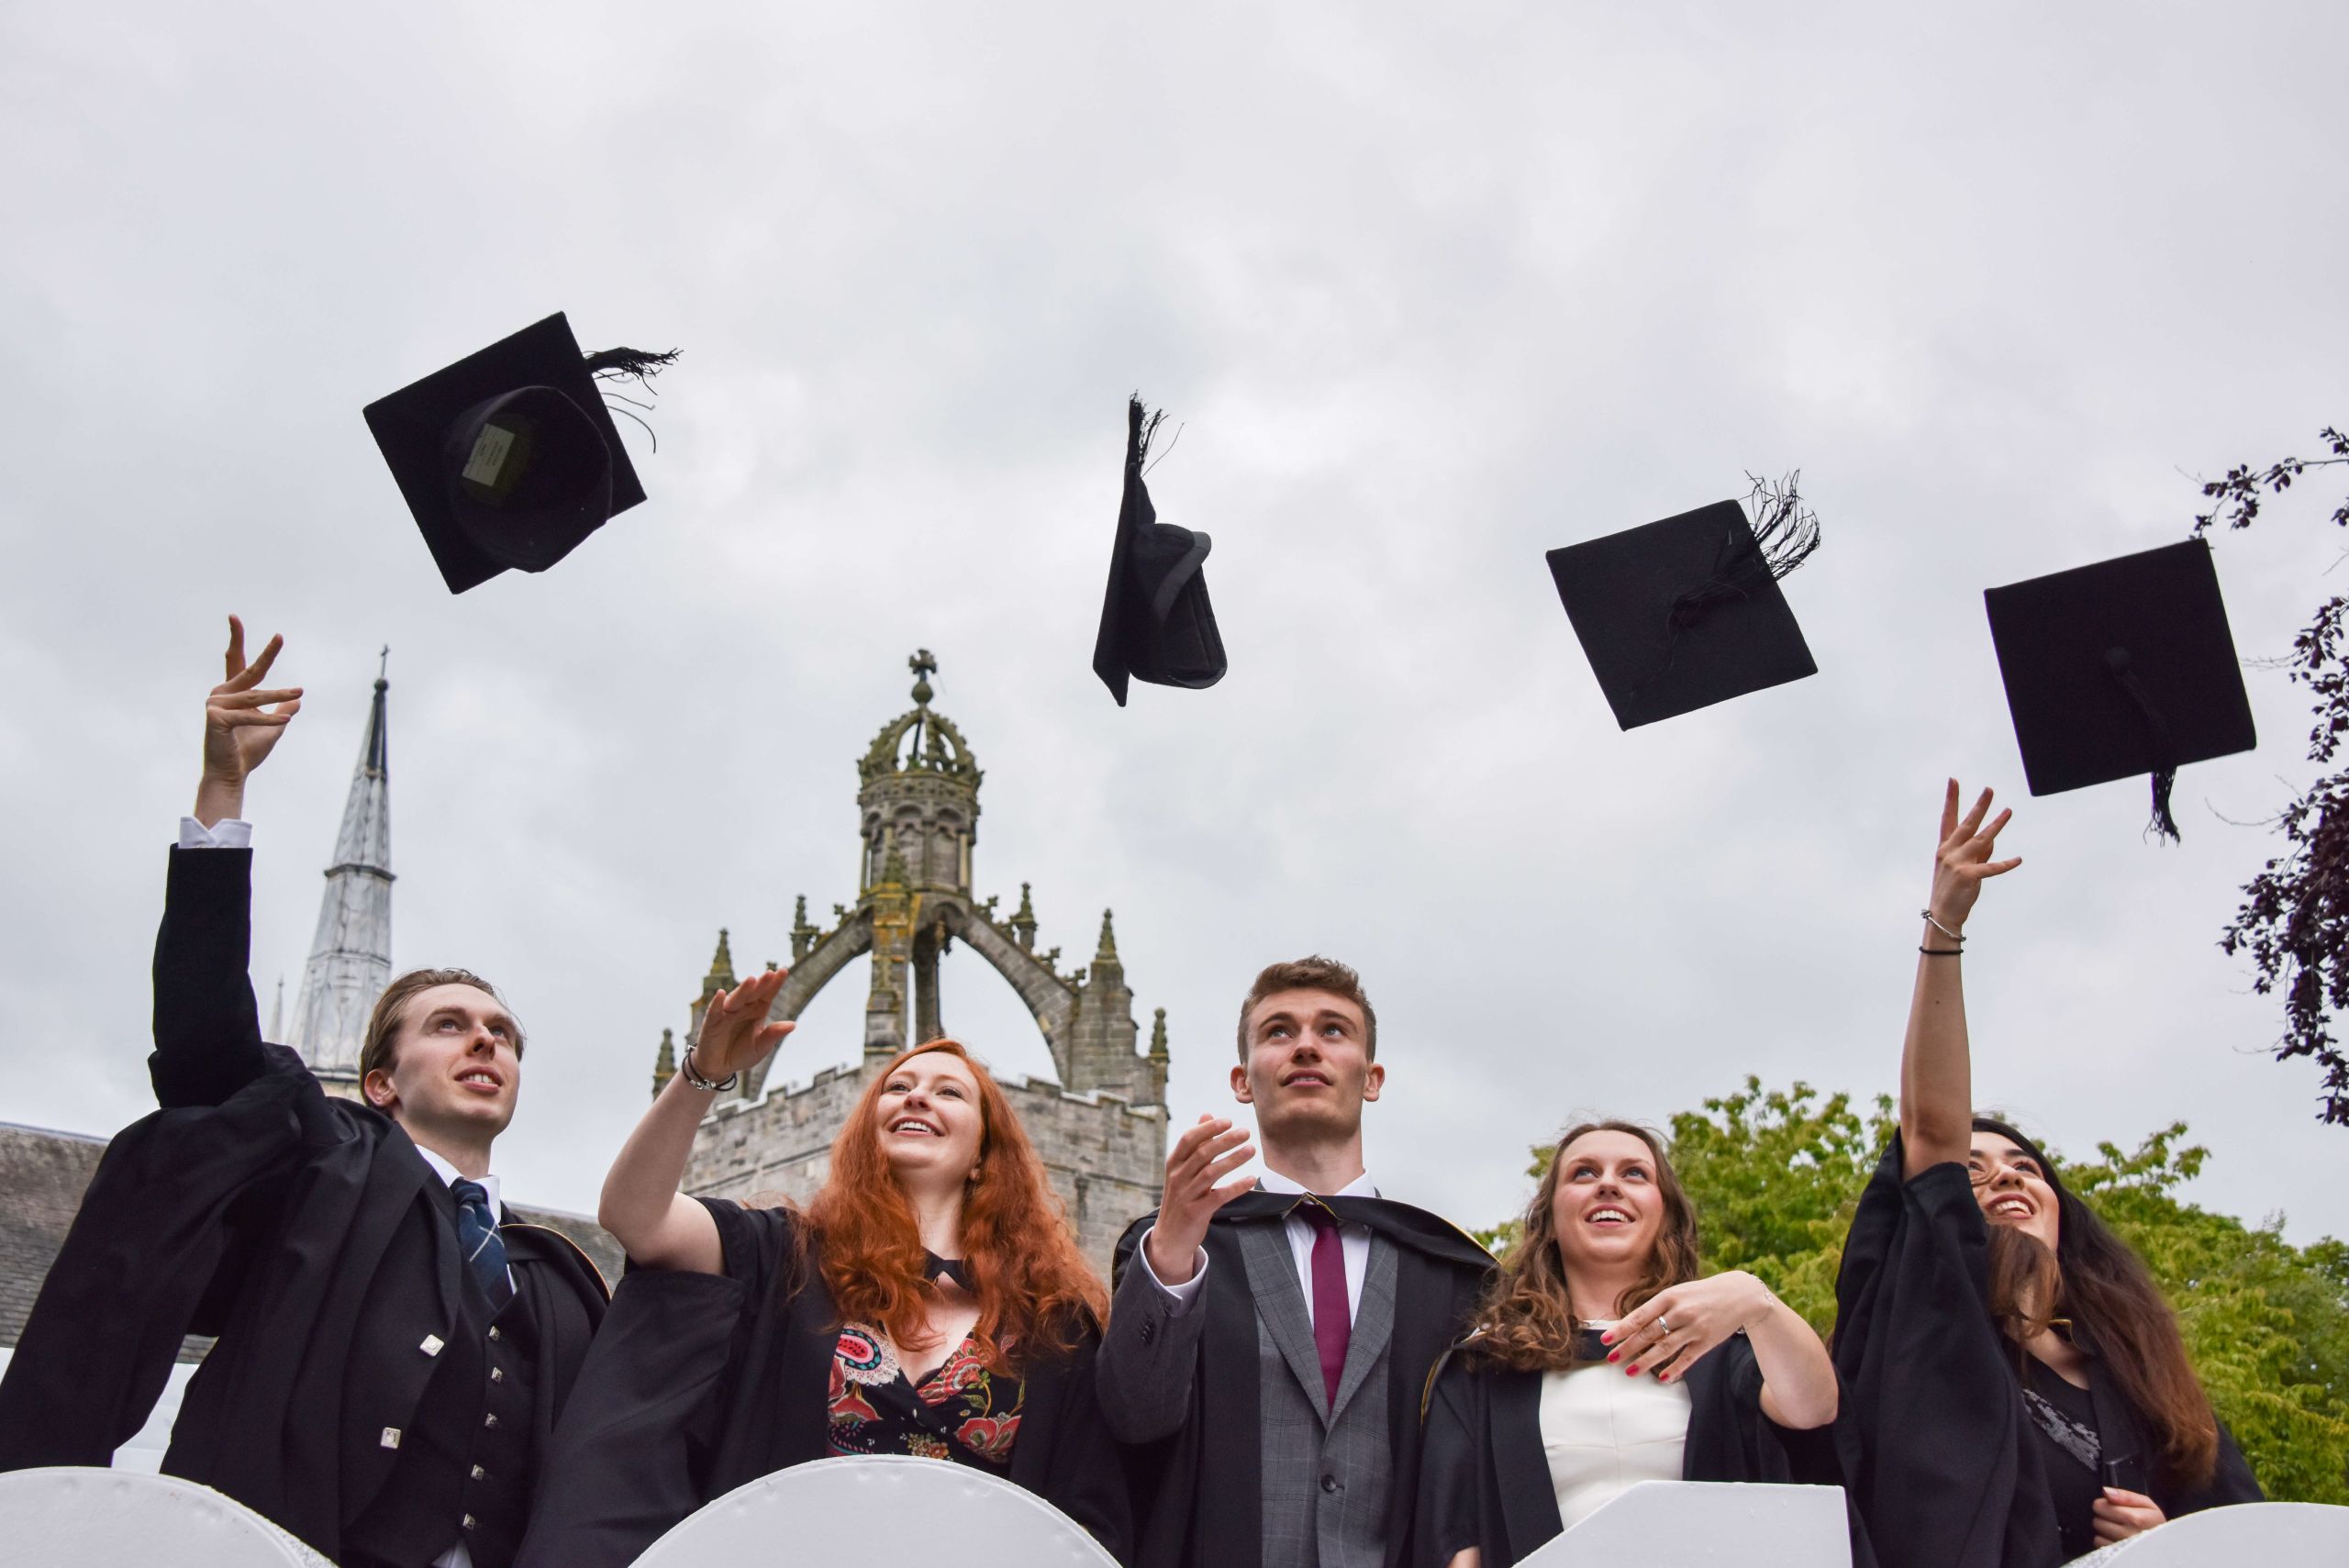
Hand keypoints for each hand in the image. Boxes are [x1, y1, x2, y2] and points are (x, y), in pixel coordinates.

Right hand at [195, 616, 301, 825]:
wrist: (232, 773)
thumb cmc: (248, 750)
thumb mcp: (274, 727)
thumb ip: (282, 709)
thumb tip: (297, 699)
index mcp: (232, 693)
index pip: (236, 661)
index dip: (236, 639)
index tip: (234, 617)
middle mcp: (221, 694)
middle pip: (249, 671)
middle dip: (266, 654)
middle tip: (280, 636)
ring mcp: (215, 705)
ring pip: (256, 697)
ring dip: (280, 695)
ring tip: (298, 690)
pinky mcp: (216, 718)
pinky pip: (250, 716)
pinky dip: (269, 718)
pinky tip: (286, 719)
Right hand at [689, 967, 794, 1082]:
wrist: (719, 1067)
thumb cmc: (742, 1053)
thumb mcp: (761, 1046)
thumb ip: (773, 1034)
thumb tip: (793, 1025)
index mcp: (758, 1010)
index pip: (768, 994)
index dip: (775, 983)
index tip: (783, 970)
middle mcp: (743, 1007)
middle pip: (753, 993)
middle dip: (761, 984)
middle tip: (770, 974)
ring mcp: (727, 1012)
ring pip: (736, 998)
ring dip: (743, 989)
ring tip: (751, 980)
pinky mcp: (712, 1021)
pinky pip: (714, 1011)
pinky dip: (717, 1002)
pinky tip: (721, 994)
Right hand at [1143, 1115, 1255, 1285]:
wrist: (1170, 1237)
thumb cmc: (1181, 1197)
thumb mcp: (1183, 1170)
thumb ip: (1196, 1144)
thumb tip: (1207, 1114)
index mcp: (1174, 1164)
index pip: (1188, 1140)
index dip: (1208, 1128)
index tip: (1227, 1121)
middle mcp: (1177, 1177)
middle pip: (1202, 1154)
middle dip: (1225, 1141)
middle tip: (1245, 1132)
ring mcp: (1186, 1195)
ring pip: (1210, 1173)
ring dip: (1233, 1160)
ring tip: (1251, 1150)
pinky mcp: (1196, 1212)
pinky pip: (1218, 1196)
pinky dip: (1235, 1187)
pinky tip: (1251, 1180)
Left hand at [1600, 1270, 1777, 1381]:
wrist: (1739, 1294)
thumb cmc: (1701, 1293)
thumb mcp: (1678, 1293)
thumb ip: (1658, 1308)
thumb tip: (1633, 1326)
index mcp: (1669, 1297)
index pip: (1639, 1316)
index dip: (1621, 1329)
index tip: (1604, 1340)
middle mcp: (1680, 1312)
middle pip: (1649, 1334)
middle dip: (1628, 1348)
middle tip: (1612, 1359)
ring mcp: (1694, 1328)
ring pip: (1665, 1348)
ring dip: (1646, 1362)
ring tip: (1630, 1372)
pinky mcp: (1707, 1341)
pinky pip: (1688, 1358)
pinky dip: (1675, 1369)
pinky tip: (1663, 1378)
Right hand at [1926, 778, 2021, 935]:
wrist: (1942, 914)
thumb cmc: (1952, 890)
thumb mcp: (1962, 867)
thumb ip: (1978, 852)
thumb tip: (1993, 838)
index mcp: (1945, 848)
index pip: (1948, 818)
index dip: (1952, 799)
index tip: (1953, 781)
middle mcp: (1949, 852)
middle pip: (1967, 823)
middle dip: (1979, 805)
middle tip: (1989, 789)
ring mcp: (1958, 863)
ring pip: (1981, 839)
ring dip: (1996, 825)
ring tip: (2008, 811)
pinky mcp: (1968, 876)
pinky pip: (1991, 868)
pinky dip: (2006, 864)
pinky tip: (2018, 859)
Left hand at [2091, 1487, 2164, 1544]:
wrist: (2166, 1546)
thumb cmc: (2153, 1523)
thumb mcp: (2146, 1504)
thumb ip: (2126, 1496)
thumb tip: (2106, 1492)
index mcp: (2137, 1519)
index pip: (2101, 1507)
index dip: (2104, 1505)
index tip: (2113, 1506)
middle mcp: (2129, 1536)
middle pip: (2097, 1521)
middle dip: (2105, 1519)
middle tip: (2119, 1520)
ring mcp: (2124, 1550)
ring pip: (2097, 1536)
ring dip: (2106, 1532)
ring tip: (2120, 1531)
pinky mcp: (2119, 1557)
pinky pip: (2100, 1547)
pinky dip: (2106, 1543)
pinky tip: (2118, 1541)